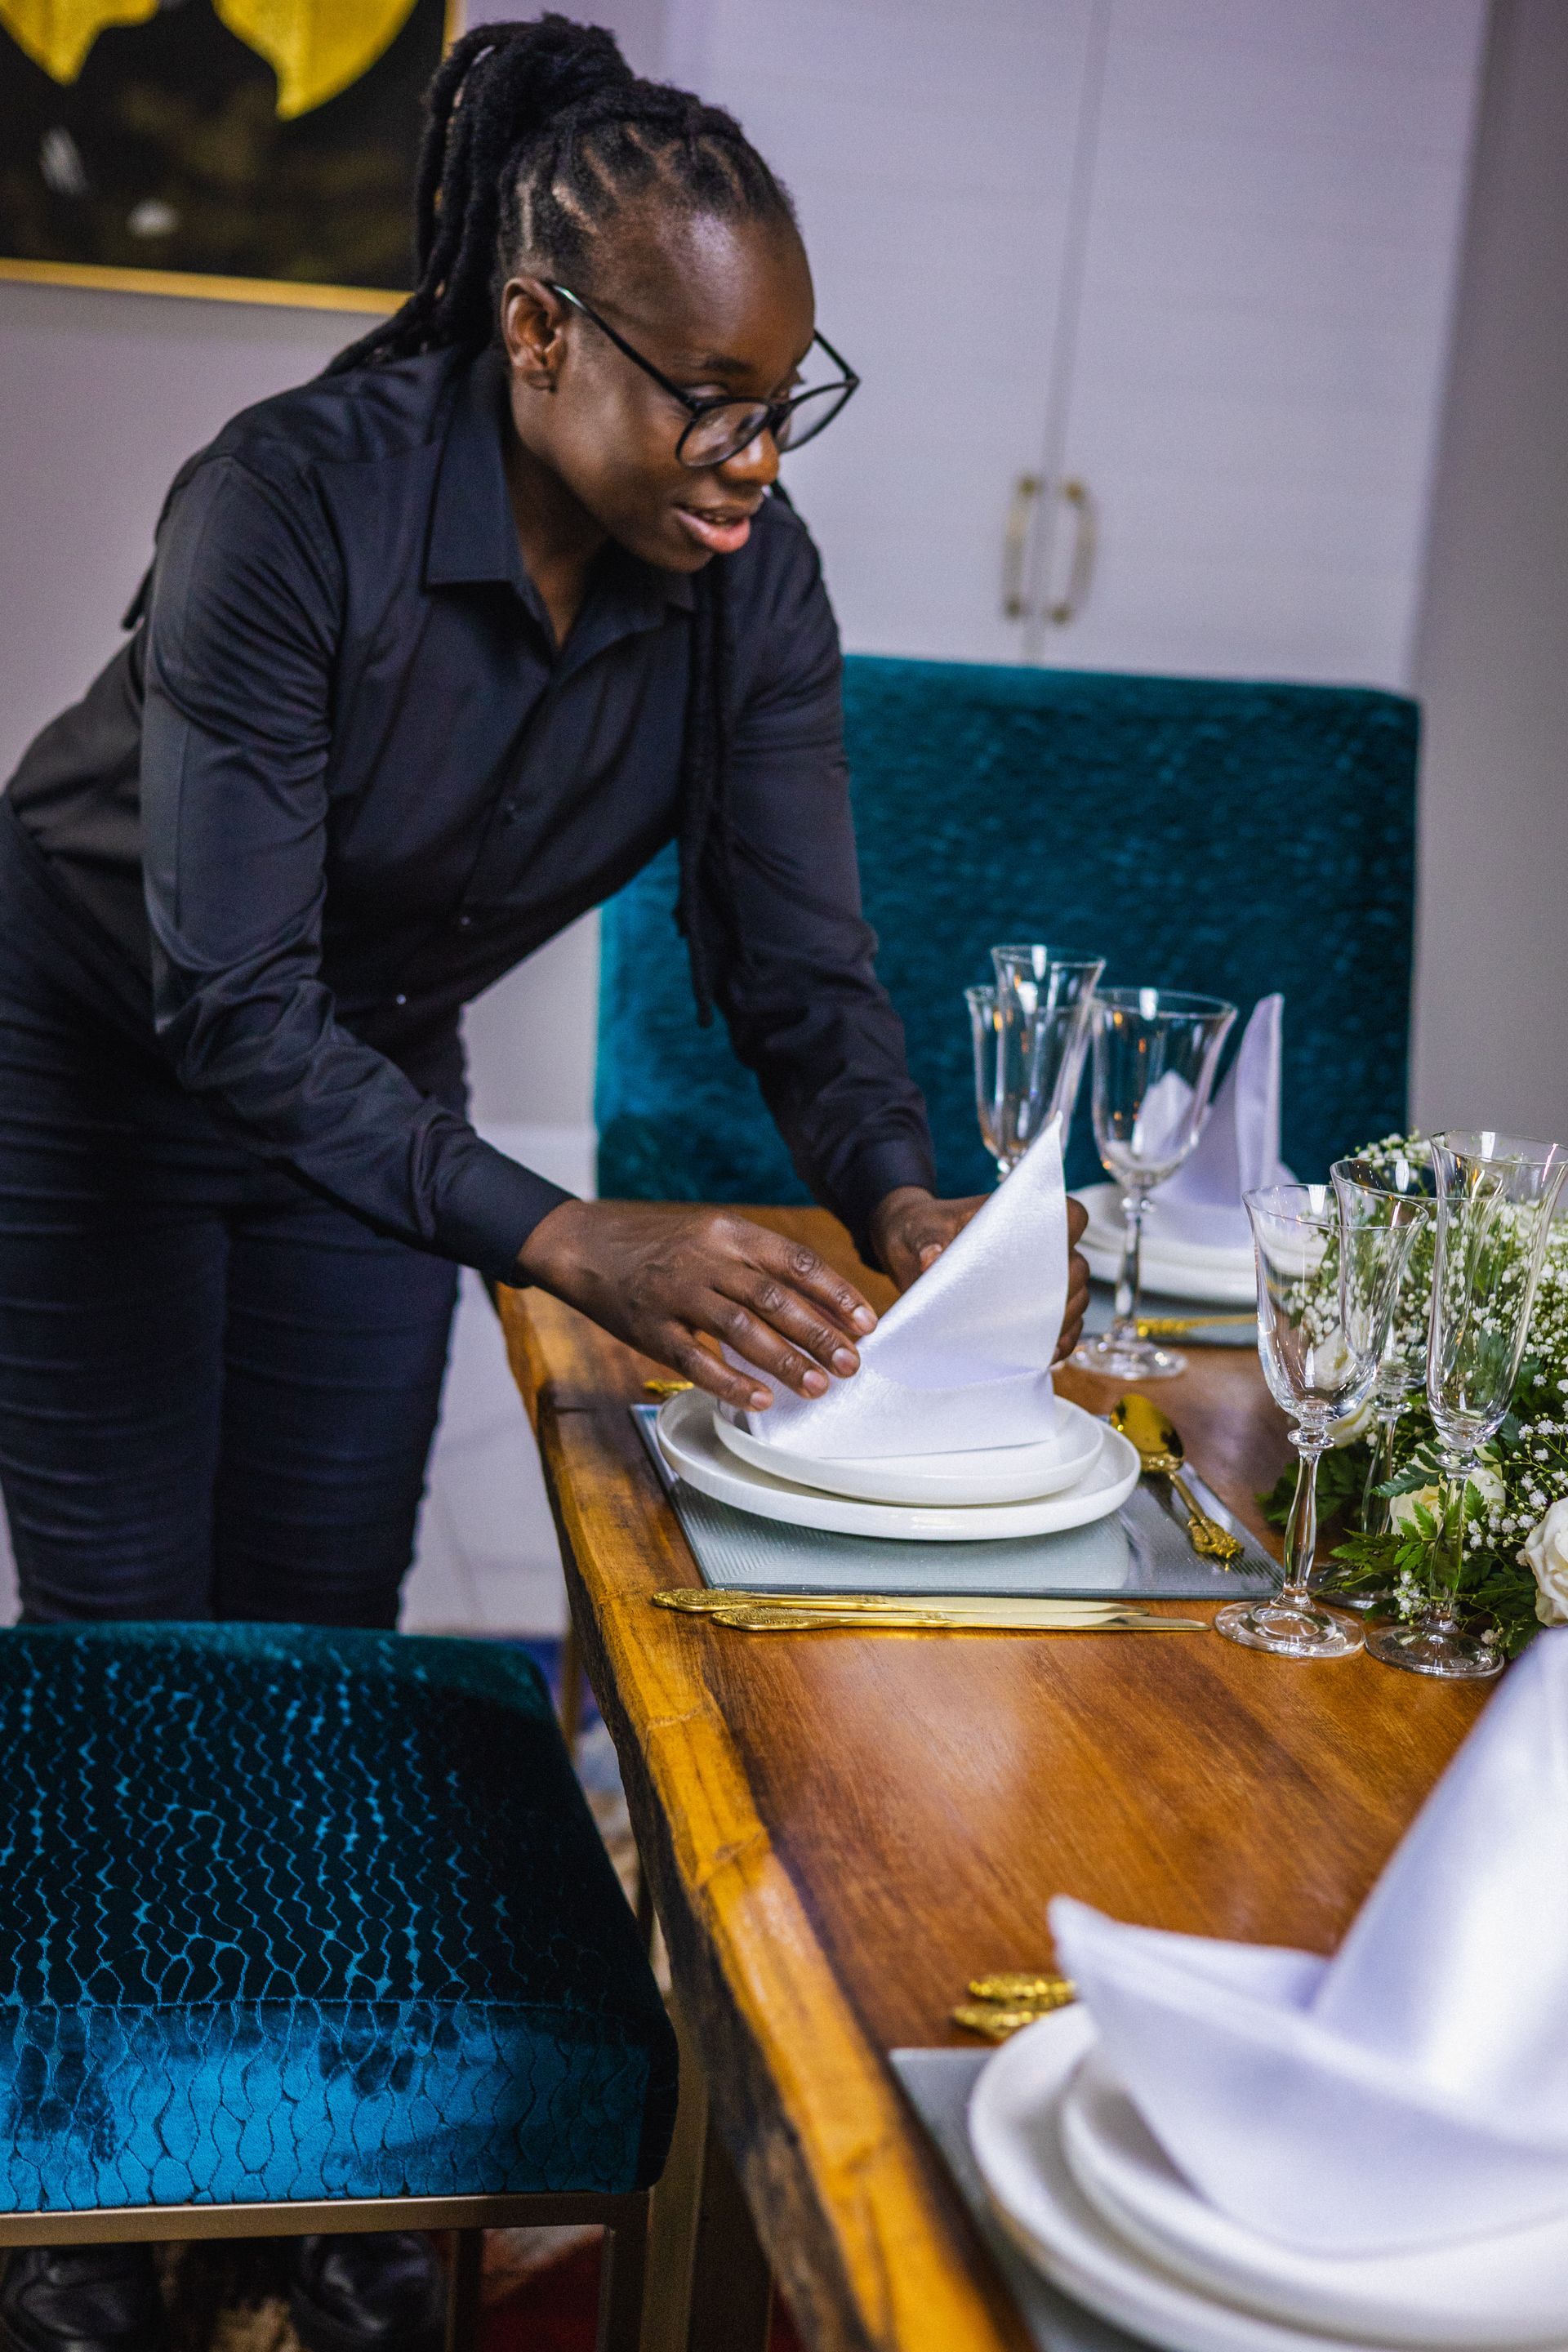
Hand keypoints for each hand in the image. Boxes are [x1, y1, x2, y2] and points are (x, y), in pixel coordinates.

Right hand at [515, 1200, 877, 1413]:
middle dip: (819, 1333)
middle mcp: (706, 1259)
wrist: (585, 1245)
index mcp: (728, 1232)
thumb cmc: (661, 1247)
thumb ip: (758, 1265)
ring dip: (784, 1360)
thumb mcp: (712, 1236)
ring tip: (817, 1386)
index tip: (865, 1322)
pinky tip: (759, 1398)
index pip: (794, 1260)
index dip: (834, 1292)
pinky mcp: (650, 1328)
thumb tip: (820, 1305)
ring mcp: (676, 1293)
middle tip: (851, 1364)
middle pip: (774, 1297)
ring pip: (740, 1328)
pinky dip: (730, 1381)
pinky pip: (695, 1359)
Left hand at [869, 1186, 1091, 1364]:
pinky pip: (1061, 1327)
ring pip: (1074, 1298)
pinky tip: (1043, 1356)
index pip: (1069, 1214)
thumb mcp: (919, 1231)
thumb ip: (928, 1240)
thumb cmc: (921, 1230)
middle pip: (1076, 1267)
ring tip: (1038, 1341)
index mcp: (1020, 1215)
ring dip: (1062, 1320)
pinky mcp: (1029, 1309)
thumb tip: (931, 1259)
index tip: (1048, 1249)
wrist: (912, 1249)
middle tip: (1033, 1311)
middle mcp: (1038, 1247)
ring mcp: (1038, 1280)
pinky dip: (1057, 1342)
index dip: (1071, 1229)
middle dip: (1063, 1290)